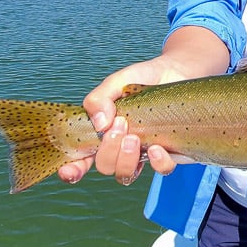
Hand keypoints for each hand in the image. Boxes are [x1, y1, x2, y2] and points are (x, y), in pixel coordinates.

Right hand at [57, 59, 182, 185]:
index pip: (81, 159)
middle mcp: (121, 147)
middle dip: (108, 150)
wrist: (177, 72)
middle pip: (105, 166)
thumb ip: (99, 99)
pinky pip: (161, 170)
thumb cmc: (143, 78)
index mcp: (103, 133)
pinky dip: (157, 163)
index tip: (69, 171)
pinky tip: (157, 147)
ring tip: (135, 137)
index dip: (72, 170)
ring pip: (126, 175)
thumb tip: (100, 125)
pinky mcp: (168, 153)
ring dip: (126, 160)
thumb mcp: (116, 82)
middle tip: (121, 124)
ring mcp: (144, 153)